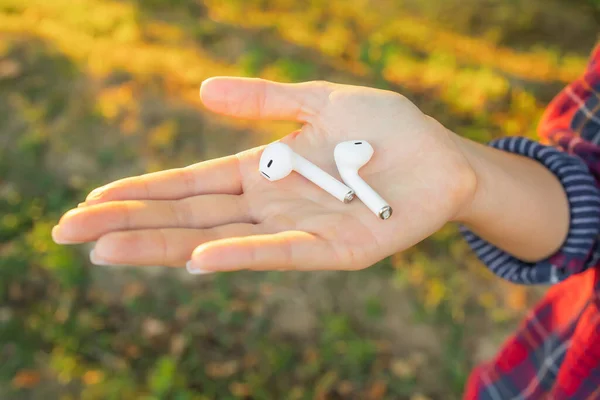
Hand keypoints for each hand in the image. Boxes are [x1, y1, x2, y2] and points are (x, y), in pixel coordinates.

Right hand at [52, 78, 475, 271]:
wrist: (441, 160)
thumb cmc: (385, 130)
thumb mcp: (320, 101)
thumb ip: (264, 99)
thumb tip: (200, 90)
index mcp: (262, 170)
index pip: (190, 184)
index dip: (142, 191)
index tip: (93, 199)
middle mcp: (270, 204)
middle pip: (190, 216)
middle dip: (130, 223)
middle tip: (68, 232)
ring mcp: (299, 229)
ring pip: (221, 240)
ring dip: (165, 245)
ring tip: (107, 252)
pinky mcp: (334, 250)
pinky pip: (280, 252)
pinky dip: (240, 255)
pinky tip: (198, 259)